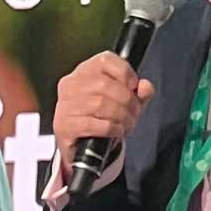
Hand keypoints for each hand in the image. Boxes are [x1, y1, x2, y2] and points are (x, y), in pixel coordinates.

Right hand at [53, 53, 155, 178]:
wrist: (81, 149)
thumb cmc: (101, 120)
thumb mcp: (123, 103)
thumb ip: (137, 93)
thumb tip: (146, 87)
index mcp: (84, 72)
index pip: (105, 60)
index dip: (125, 72)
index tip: (134, 87)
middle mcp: (71, 85)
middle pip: (105, 84)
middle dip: (127, 101)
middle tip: (134, 113)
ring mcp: (65, 105)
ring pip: (100, 104)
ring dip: (121, 116)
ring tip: (127, 125)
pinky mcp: (65, 126)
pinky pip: (94, 124)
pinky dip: (112, 128)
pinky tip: (117, 131)